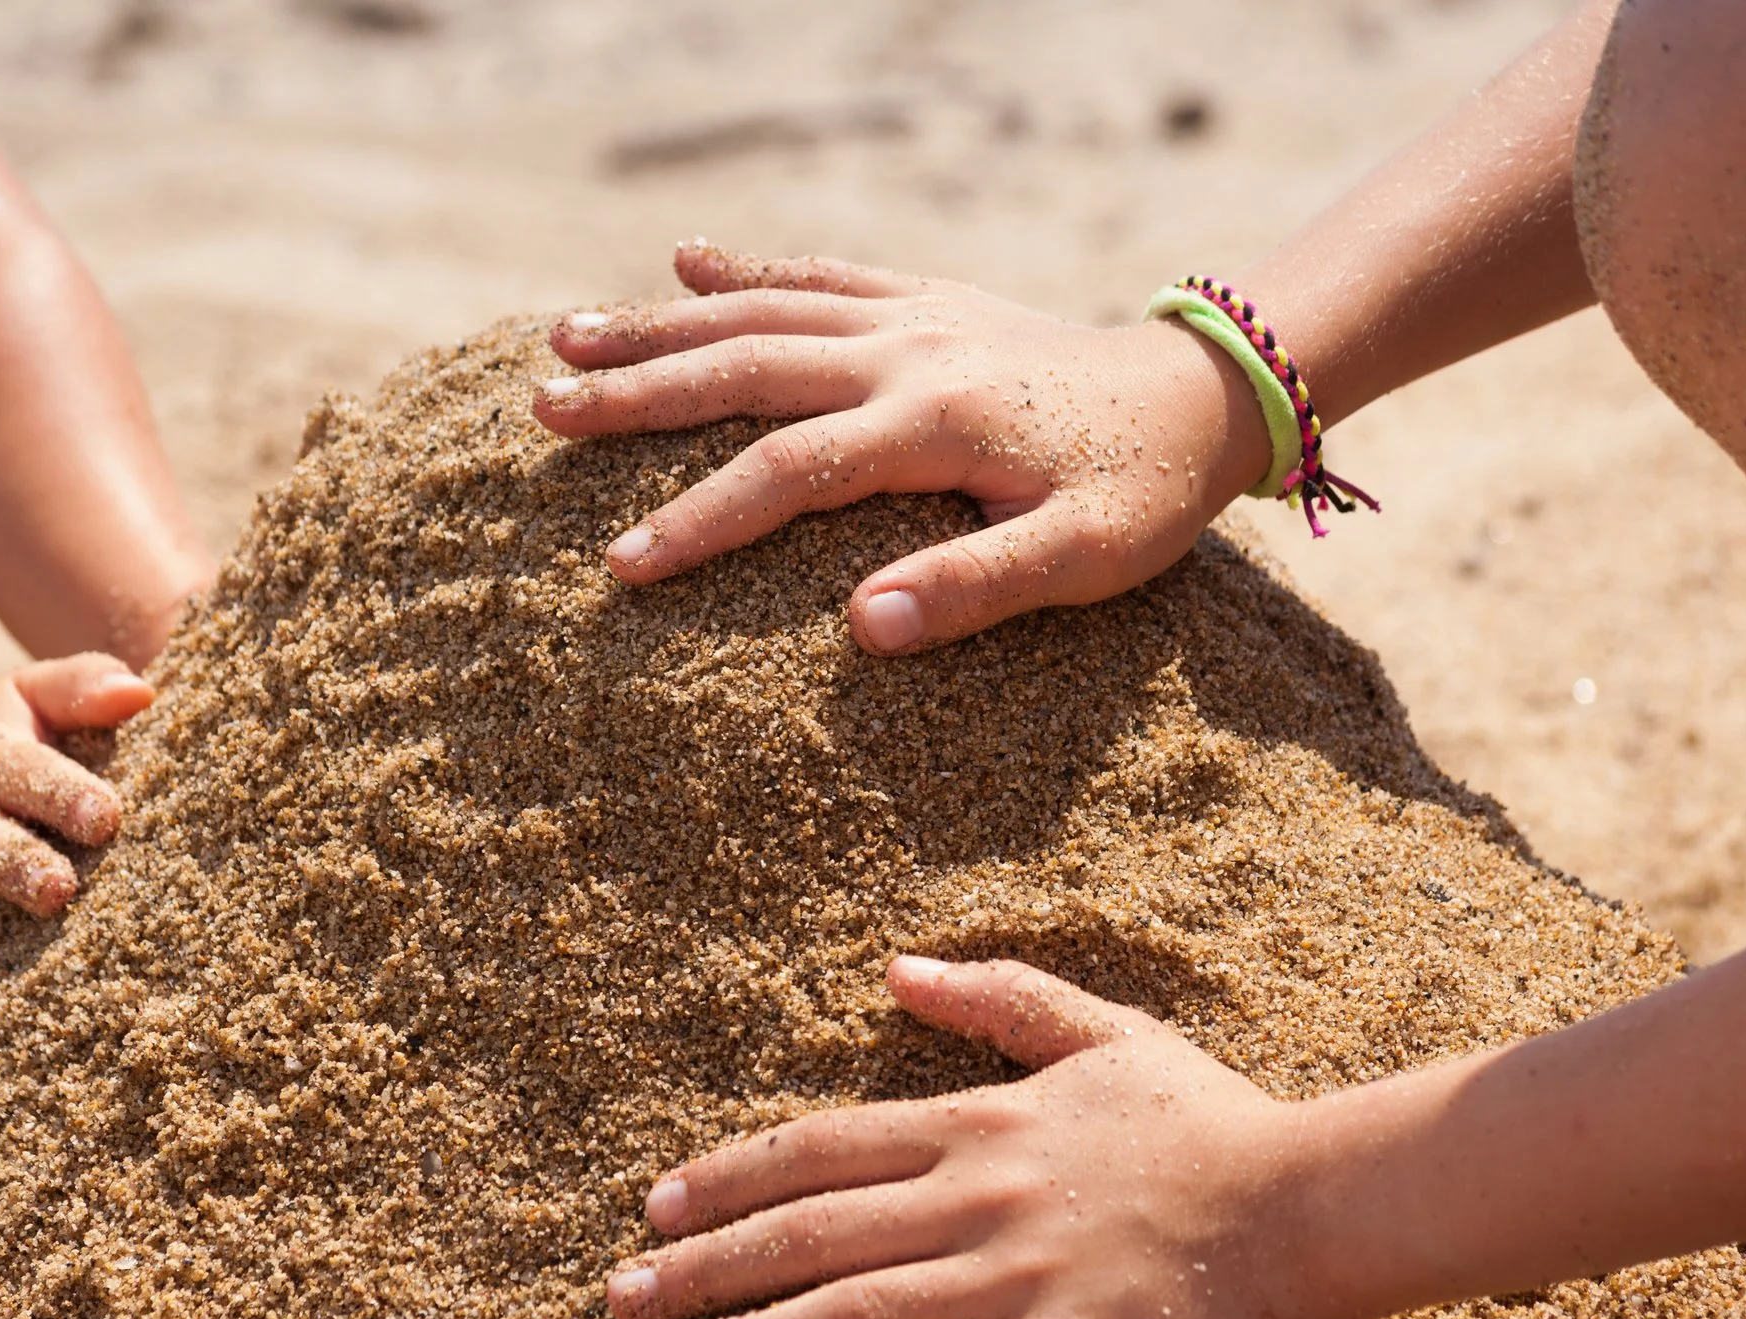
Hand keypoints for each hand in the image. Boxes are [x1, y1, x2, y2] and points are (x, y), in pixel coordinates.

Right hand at [535, 242, 1268, 653]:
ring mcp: (911, 316)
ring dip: (663, 321)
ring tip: (566, 335)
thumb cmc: (1144, 490)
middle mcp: (905, 352)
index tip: (620, 568)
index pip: (787, 473)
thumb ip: (975, 588)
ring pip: (764, 308)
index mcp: (932, 422)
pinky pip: (821, 272)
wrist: (1203, 392)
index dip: (699, 521)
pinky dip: (749, 267)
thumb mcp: (1084, 558)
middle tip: (541, 414)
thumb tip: (861, 629)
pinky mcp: (926, 300)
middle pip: (745, 366)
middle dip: (639, 393)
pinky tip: (685, 262)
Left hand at [605, 956, 1350, 1318]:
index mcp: (978, 1123)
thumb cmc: (1208, 1120)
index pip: (819, 1149)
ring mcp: (1015, 1275)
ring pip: (851, 1311)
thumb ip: (999, 1000)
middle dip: (701, 1268)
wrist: (1315, 1199)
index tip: (654, 1208)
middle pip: (808, 1232)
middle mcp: (975, 1196)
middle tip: (617, 1302)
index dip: (727, 1178)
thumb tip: (896, 970)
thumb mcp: (1104, 1033)